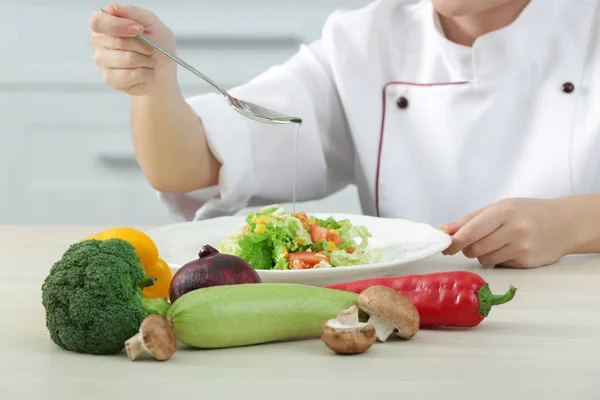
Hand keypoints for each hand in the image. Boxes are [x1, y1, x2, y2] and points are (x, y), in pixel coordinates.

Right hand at [89, 5, 177, 95]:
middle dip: (142, 45)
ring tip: (149, 61)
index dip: (118, 26)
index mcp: (107, 24)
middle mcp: (100, 41)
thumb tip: (113, 9)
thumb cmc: (158, 46)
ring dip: (146, 60)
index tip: (138, 29)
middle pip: (116, 41)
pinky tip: (146, 72)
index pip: (99, 22)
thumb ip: (133, 13)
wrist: (165, 71)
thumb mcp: (152, 23)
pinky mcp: (111, 79)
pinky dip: (145, 74)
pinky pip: (128, 76)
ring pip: (126, 59)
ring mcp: (103, 61)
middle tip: (152, 49)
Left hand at [440, 198, 573, 268]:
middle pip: (475, 249)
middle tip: (473, 242)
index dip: (454, 241)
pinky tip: (509, 249)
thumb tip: (445, 231)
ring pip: (485, 260)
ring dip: (482, 255)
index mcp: (504, 211)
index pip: (471, 231)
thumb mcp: (498, 208)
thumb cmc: (527, 212)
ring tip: (495, 243)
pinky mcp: (527, 263)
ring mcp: (522, 248)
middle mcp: (514, 230)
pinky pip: (499, 265)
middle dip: (467, 248)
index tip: (445, 246)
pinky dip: (497, 260)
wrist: (564, 223)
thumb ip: (470, 220)